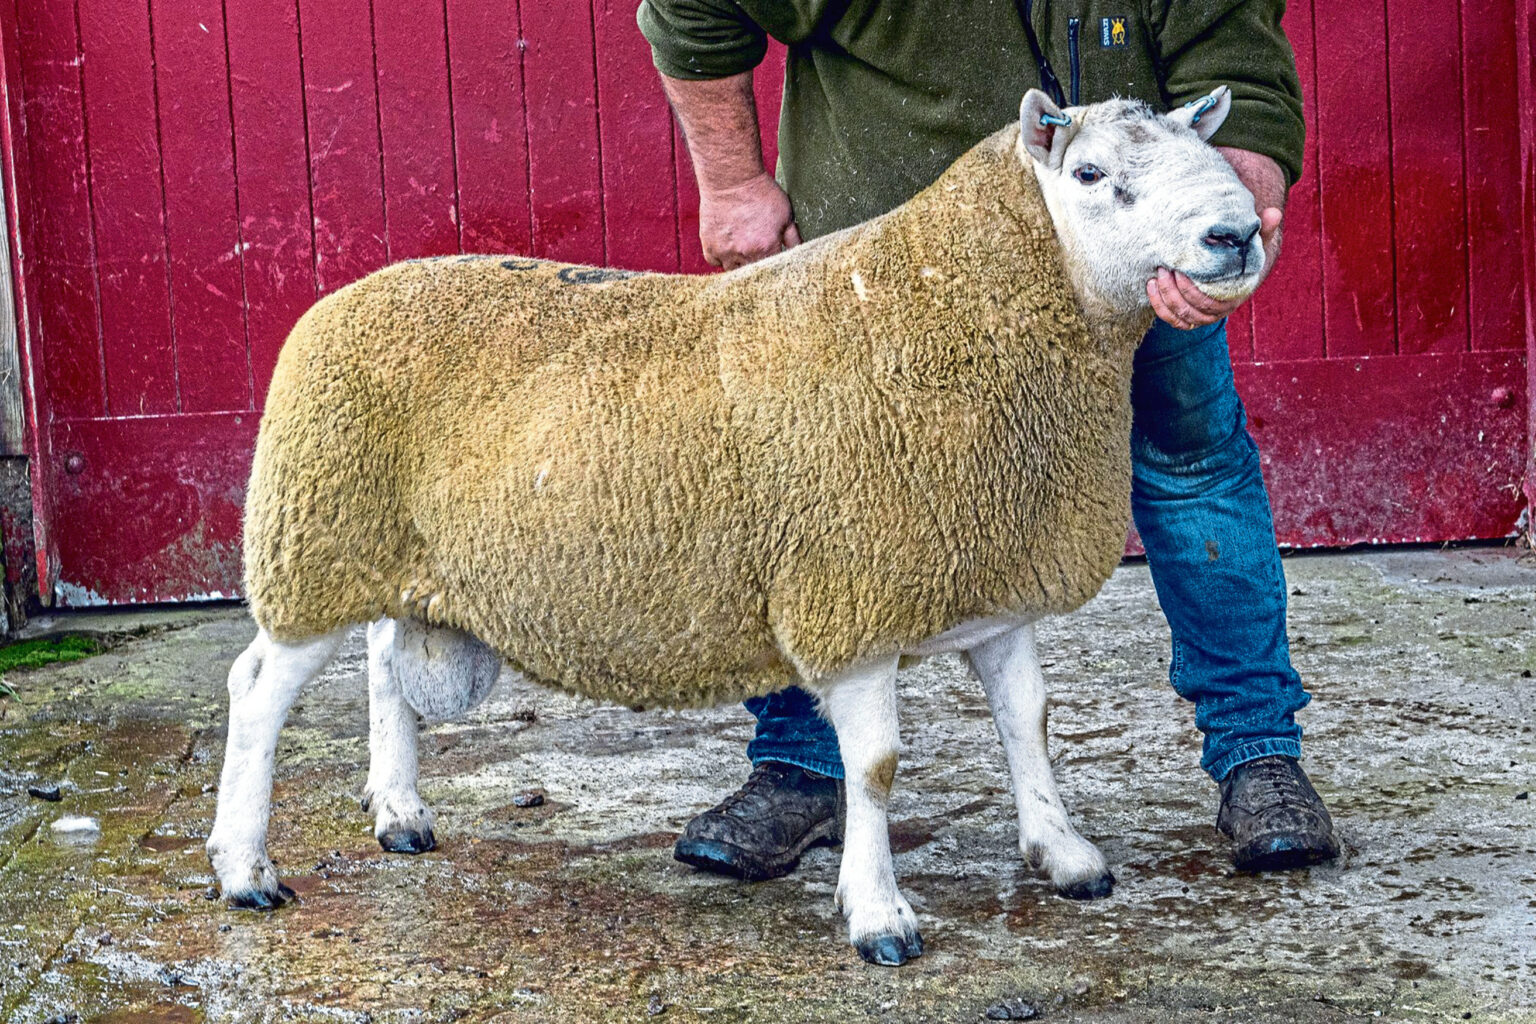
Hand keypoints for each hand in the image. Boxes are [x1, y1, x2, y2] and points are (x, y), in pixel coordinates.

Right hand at [699, 173, 800, 269]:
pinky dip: (722, 257)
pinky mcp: (709, 246)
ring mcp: (725, 252)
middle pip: (753, 275)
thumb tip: (802, 254)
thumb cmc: (760, 192)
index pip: (773, 272)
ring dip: (740, 265)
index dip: (775, 270)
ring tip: (744, 249)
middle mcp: (744, 254)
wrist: (731, 178)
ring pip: (733, 271)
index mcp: (766, 248)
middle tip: (759, 257)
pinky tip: (728, 244)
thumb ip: (794, 238)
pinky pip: (716, 262)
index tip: (775, 265)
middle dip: (758, 269)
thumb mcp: (786, 214)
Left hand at [1146, 206, 1281, 328]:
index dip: (1193, 289)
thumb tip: (1274, 213)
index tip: (1181, 268)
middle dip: (1175, 290)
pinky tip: (1151, 285)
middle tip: (1165, 267)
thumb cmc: (1239, 251)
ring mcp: (1202, 316)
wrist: (1228, 263)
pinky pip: (1171, 319)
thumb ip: (1263, 229)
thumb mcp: (1252, 241)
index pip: (1212, 302)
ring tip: (1157, 274)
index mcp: (1234, 295)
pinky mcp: (1187, 317)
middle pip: (1193, 310)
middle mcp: (1219, 310)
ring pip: (1181, 315)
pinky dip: (1159, 305)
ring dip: (1165, 296)